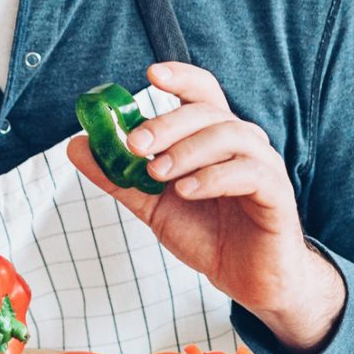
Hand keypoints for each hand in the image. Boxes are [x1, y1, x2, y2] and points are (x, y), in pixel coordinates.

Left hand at [66, 62, 345, 352]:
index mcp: (212, 137)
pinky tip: (186, 190)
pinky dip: (212, 177)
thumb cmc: (206, 233)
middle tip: (135, 145)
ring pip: (229, 136)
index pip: (201, 92)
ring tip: (157, 173)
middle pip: (207, 112)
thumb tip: (76, 144)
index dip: (180, 77)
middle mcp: (241, 143)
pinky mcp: (276, 194)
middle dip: (167, 123)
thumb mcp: (151, 203)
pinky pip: (249, 173)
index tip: (150, 74)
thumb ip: (117, 175)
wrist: (245, 280)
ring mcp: (263, 166)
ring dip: (186, 150)